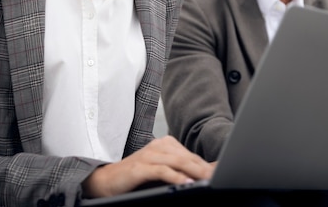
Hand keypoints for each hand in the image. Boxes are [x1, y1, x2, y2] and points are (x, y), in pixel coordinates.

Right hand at [82, 135, 214, 197]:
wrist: (105, 180)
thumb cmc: (135, 177)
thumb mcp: (160, 171)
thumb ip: (180, 171)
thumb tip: (206, 172)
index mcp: (165, 144)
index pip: (190, 155)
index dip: (206, 165)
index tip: (221, 173)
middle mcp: (158, 146)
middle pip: (186, 157)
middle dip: (204, 168)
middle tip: (219, 176)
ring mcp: (149, 155)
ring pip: (177, 161)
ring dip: (194, 171)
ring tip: (208, 179)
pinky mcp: (141, 167)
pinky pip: (162, 171)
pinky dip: (176, 177)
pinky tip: (186, 183)